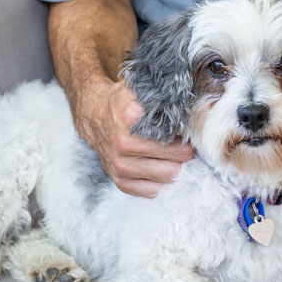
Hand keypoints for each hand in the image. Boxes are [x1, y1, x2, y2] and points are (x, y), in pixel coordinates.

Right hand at [77, 79, 194, 197]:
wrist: (94, 116)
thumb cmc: (122, 103)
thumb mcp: (138, 90)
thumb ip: (160, 93)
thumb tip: (183, 101)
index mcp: (131, 117)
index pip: (174, 129)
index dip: (185, 129)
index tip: (188, 128)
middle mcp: (124, 143)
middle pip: (176, 156)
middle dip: (186, 150)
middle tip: (187, 144)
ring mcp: (120, 164)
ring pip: (168, 174)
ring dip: (177, 166)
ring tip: (176, 157)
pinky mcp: (119, 180)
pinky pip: (153, 191)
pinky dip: (161, 181)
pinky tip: (161, 169)